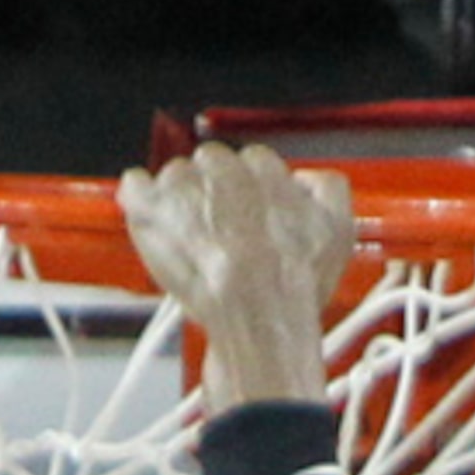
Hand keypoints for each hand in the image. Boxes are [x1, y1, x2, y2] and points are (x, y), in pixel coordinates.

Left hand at [118, 144, 354, 408]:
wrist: (256, 311)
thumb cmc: (292, 282)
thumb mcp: (339, 232)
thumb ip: (327, 190)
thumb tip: (311, 179)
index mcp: (263, 168)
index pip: (253, 163)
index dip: (252, 194)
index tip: (252, 218)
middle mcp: (221, 168)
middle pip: (212, 166)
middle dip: (215, 195)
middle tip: (223, 235)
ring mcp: (181, 185)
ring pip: (176, 178)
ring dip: (181, 203)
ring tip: (194, 244)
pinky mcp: (149, 207)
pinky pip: (135, 186)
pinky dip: (140, 200)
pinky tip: (154, 222)